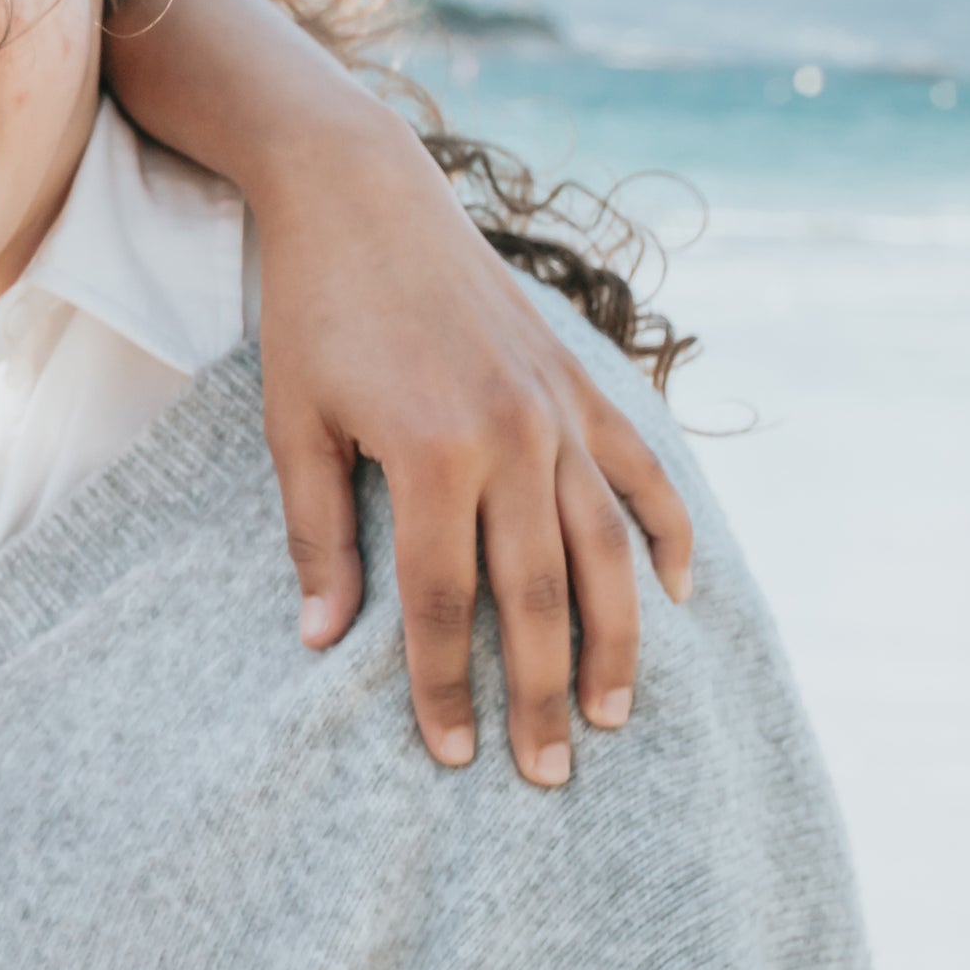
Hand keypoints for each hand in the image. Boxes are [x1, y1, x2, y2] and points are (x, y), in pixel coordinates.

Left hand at [255, 111, 697, 787]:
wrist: (362, 193)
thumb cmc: (313, 311)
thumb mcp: (293, 425)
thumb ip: (316, 536)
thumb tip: (322, 641)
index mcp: (432, 454)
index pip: (441, 602)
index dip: (444, 685)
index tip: (451, 754)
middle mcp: (513, 438)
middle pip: (536, 596)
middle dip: (538, 693)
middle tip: (548, 776)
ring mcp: (559, 410)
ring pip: (605, 550)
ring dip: (615, 638)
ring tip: (612, 713)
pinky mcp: (580, 383)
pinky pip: (641, 472)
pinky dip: (666, 533)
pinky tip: (677, 594)